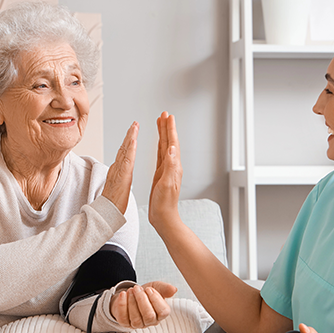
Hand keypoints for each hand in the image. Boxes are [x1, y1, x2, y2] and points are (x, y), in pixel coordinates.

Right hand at [102, 121, 138, 213]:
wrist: (107, 214)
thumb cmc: (113, 203)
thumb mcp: (117, 186)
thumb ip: (118, 176)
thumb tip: (120, 169)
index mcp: (118, 171)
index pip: (124, 153)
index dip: (129, 141)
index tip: (133, 132)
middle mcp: (116, 168)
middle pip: (124, 148)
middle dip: (130, 134)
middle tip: (135, 124)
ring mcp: (118, 171)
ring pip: (125, 151)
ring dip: (130, 137)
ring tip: (135, 126)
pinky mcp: (121, 176)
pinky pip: (127, 160)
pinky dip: (130, 150)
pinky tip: (133, 141)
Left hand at [110, 281, 177, 328]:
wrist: (130, 294)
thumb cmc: (145, 293)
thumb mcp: (156, 287)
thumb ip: (165, 288)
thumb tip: (174, 290)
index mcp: (160, 314)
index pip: (163, 312)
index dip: (156, 299)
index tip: (149, 289)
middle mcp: (150, 322)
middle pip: (149, 316)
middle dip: (142, 300)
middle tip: (137, 288)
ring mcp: (137, 324)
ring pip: (136, 319)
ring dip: (132, 301)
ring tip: (131, 290)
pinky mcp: (125, 323)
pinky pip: (123, 318)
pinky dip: (122, 304)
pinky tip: (123, 294)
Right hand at [149, 112, 182, 233]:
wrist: (163, 217)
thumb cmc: (165, 204)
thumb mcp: (166, 184)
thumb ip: (170, 166)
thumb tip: (172, 149)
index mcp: (174, 167)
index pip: (172, 144)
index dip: (170, 129)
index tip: (168, 116)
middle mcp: (172, 166)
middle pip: (169, 142)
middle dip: (167, 128)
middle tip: (164, 114)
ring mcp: (166, 170)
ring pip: (165, 147)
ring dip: (163, 135)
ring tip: (161, 123)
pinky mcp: (161, 175)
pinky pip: (160, 156)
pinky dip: (160, 147)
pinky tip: (159, 143)